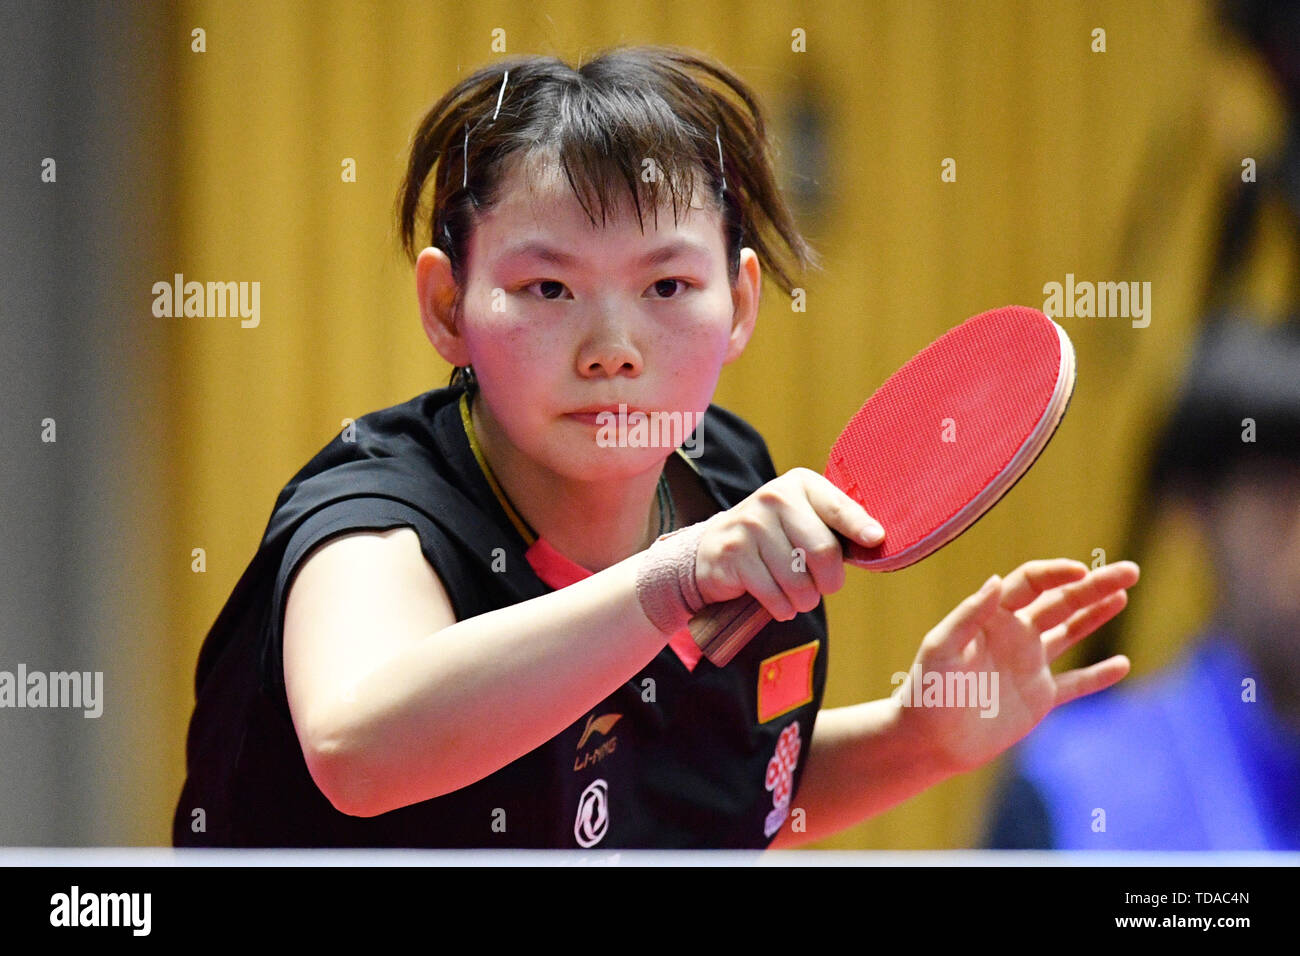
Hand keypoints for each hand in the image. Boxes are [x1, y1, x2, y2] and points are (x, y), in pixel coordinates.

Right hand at [693, 468, 884, 617]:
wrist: (714, 548)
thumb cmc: (776, 538)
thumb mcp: (806, 520)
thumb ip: (838, 527)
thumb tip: (877, 540)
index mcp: (800, 484)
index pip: (837, 507)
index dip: (859, 526)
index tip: (876, 540)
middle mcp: (774, 497)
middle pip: (823, 551)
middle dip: (830, 581)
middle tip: (824, 586)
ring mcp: (750, 524)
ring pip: (798, 580)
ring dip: (805, 600)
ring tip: (798, 595)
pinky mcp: (734, 553)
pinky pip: (774, 596)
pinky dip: (782, 608)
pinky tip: (777, 601)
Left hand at [893, 558, 1138, 776]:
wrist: (930, 740)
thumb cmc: (928, 691)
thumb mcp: (942, 648)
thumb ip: (969, 615)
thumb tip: (996, 580)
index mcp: (992, 617)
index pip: (1031, 583)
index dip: (1057, 573)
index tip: (1082, 571)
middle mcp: (1015, 634)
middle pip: (1061, 602)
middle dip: (1094, 586)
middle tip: (1130, 572)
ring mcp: (1029, 665)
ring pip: (1071, 633)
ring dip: (1097, 615)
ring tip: (1123, 597)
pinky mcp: (1038, 698)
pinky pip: (1076, 684)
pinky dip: (1098, 676)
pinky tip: (1122, 664)